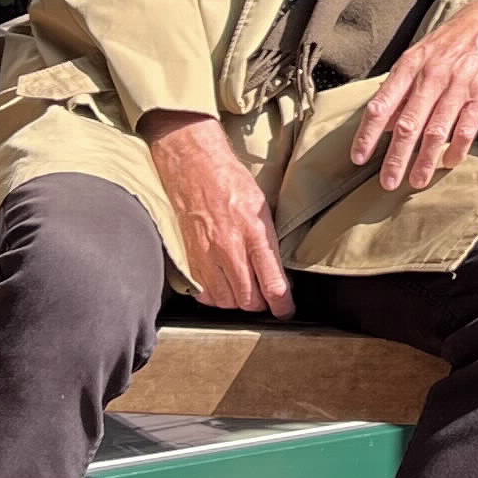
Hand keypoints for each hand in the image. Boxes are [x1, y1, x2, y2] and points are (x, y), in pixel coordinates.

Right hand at [141, 111, 291, 314]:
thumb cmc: (230, 181)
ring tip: (244, 288)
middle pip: (249, 300)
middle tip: (266, 296)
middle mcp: (230, 248)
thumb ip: (269, 241)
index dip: (283, 305)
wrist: (193, 167)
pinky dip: (215, 295)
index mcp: (255, 233)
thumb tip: (278, 270)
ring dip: (238, 300)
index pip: (273, 284)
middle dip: (261, 303)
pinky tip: (222, 283)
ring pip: (227, 300)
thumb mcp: (262, 207)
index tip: (286, 310)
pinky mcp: (190, 258)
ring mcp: (207, 255)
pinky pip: (205, 293)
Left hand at [347, 0, 477, 194]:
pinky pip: (466, 128)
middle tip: (387, 182)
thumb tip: (383, 122)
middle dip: (396, 158)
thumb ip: (401, 88)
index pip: (382, 105)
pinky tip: (448, 163)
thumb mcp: (420, 54)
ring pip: (436, 131)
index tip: (359, 157)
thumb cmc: (453, 40)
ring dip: (425, 161)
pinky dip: (457, 149)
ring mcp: (458, 86)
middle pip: (408, 124)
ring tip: (416, 181)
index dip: (368, 134)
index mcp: (410, 66)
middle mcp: (431, 76)